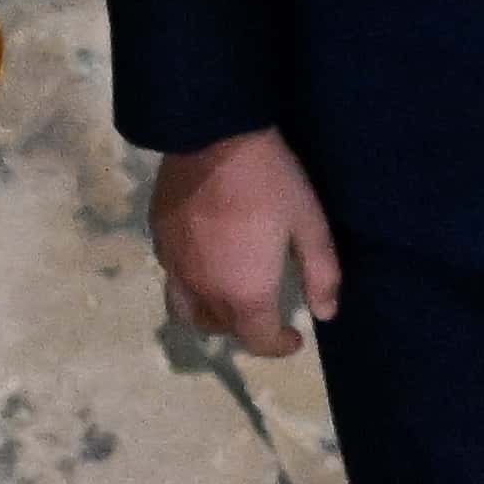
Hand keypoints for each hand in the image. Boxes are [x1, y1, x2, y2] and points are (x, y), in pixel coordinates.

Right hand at [152, 128, 343, 355]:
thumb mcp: (309, 225)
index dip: (278, 346)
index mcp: (245, 293)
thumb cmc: (270, 182)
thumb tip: (325, 314)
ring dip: (211, 317)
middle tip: (266, 313)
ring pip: (188, 313)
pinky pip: (172, 279)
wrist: (213, 136)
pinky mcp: (158, 241)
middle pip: (223, 329)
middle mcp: (205, 290)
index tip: (294, 338)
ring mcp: (175, 267)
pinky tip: (203, 265)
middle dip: (247, 329)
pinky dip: (189, 286)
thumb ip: (321, 274)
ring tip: (228, 301)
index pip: (258, 341)